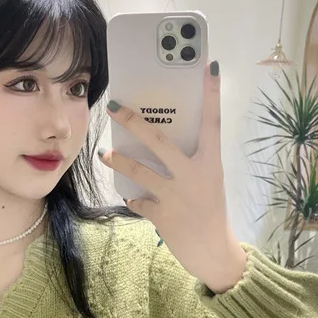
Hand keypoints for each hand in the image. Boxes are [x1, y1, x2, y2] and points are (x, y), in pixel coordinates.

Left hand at [98, 60, 246, 293]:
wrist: (213, 252)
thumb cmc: (211, 212)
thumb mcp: (208, 182)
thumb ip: (191, 162)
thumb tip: (162, 143)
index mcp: (211, 162)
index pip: (212, 122)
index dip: (211, 94)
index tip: (210, 66)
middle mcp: (193, 175)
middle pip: (159, 142)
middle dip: (134, 122)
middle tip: (114, 107)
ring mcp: (175, 195)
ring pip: (139, 172)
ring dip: (118, 161)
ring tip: (104, 153)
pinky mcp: (161, 215)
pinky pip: (138, 201)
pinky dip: (133, 198)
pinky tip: (129, 196)